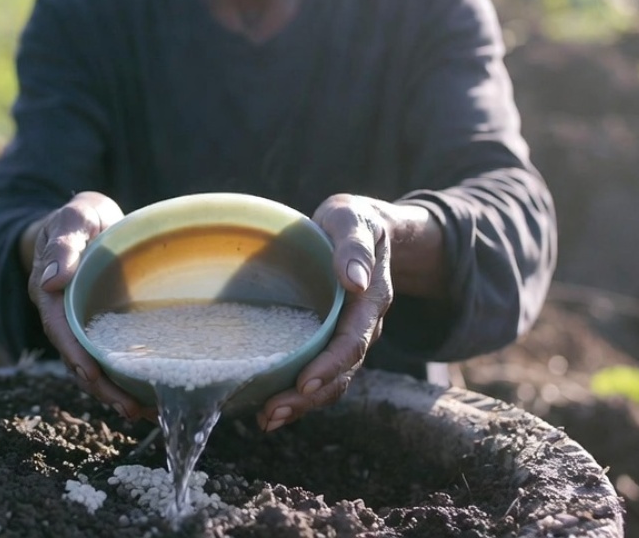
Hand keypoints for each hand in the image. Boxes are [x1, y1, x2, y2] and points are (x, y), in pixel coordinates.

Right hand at [26, 192, 143, 419]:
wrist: (89, 218)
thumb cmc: (80, 216)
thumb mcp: (73, 219)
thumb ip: (63, 244)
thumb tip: (51, 280)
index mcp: (49, 293)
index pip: (59, 330)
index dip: (75, 355)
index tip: (92, 376)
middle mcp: (62, 314)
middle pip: (76, 358)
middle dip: (100, 386)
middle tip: (129, 409)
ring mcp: (80, 323)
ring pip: (92, 364)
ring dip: (114, 391)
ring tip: (142, 413)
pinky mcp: (99, 326)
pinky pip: (107, 355)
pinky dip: (124, 376)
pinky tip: (148, 394)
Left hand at [257, 194, 393, 431]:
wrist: (362, 226)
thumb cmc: (353, 219)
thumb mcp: (353, 219)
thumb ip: (354, 245)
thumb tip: (355, 280)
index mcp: (371, 299)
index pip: (352, 341)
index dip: (330, 365)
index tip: (304, 383)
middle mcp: (364, 325)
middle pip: (342, 372)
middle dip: (308, 397)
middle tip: (272, 413)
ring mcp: (348, 335)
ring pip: (332, 380)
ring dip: (302, 404)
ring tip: (267, 419)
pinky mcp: (330, 339)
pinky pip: (320, 372)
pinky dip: (298, 393)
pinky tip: (270, 406)